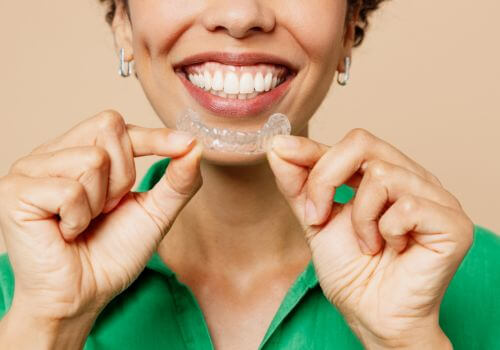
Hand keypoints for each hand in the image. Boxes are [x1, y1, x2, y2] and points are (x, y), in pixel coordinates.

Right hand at [0, 110, 202, 333]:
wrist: (80, 297)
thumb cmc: (112, 255)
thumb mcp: (154, 213)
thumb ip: (176, 181)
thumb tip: (196, 146)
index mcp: (79, 153)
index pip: (118, 125)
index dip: (154, 136)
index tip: (186, 144)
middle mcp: (53, 154)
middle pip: (108, 128)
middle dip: (123, 177)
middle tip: (106, 210)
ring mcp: (29, 169)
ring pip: (92, 158)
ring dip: (100, 201)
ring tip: (83, 222)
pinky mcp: (15, 191)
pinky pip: (70, 189)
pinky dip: (78, 218)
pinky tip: (64, 233)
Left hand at [267, 128, 471, 348]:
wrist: (372, 315)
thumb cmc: (350, 271)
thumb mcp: (316, 220)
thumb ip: (299, 183)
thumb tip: (279, 146)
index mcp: (386, 174)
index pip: (351, 143)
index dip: (312, 149)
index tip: (279, 151)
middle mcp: (413, 178)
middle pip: (362, 142)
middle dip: (325, 179)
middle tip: (317, 218)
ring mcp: (437, 198)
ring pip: (381, 175)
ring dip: (360, 218)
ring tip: (367, 244)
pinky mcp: (452, 223)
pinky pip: (406, 206)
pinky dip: (387, 231)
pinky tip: (393, 249)